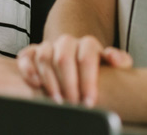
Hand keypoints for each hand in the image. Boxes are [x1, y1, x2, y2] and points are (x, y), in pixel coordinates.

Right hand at [17, 35, 131, 106]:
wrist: (80, 63)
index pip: (87, 56)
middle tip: (73, 103)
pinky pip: (25, 56)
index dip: (88, 80)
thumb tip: (114, 58)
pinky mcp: (32, 52)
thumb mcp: (114, 65)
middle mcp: (67, 42)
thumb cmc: (99, 69)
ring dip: (50, 81)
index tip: (89, 101)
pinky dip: (28, 69)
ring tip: (57, 100)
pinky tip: (35, 84)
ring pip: (44, 56)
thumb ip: (120, 59)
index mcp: (88, 44)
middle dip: (68, 84)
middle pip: (63, 58)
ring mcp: (49, 46)